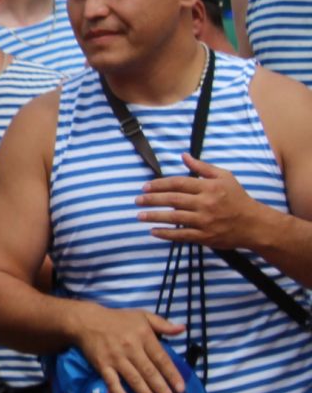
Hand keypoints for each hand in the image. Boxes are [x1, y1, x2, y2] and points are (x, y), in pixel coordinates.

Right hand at [70, 304, 186, 392]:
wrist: (86, 320)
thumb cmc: (117, 319)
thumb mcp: (142, 315)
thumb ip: (163, 324)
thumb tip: (182, 329)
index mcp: (143, 335)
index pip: (161, 358)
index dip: (171, 374)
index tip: (181, 389)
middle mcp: (131, 347)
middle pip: (149, 371)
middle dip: (161, 389)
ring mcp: (115, 357)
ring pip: (134, 379)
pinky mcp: (102, 364)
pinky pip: (112, 381)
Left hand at [137, 154, 270, 249]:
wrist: (254, 224)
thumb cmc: (237, 198)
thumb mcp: (224, 177)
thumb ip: (202, 167)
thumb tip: (183, 156)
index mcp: (209, 187)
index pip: (178, 183)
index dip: (159, 184)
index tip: (145, 187)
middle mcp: (206, 203)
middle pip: (173, 200)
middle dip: (152, 200)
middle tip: (137, 200)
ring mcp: (205, 221)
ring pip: (175, 218)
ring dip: (154, 217)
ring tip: (139, 216)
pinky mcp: (206, 236)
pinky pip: (182, 235)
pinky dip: (166, 234)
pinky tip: (153, 232)